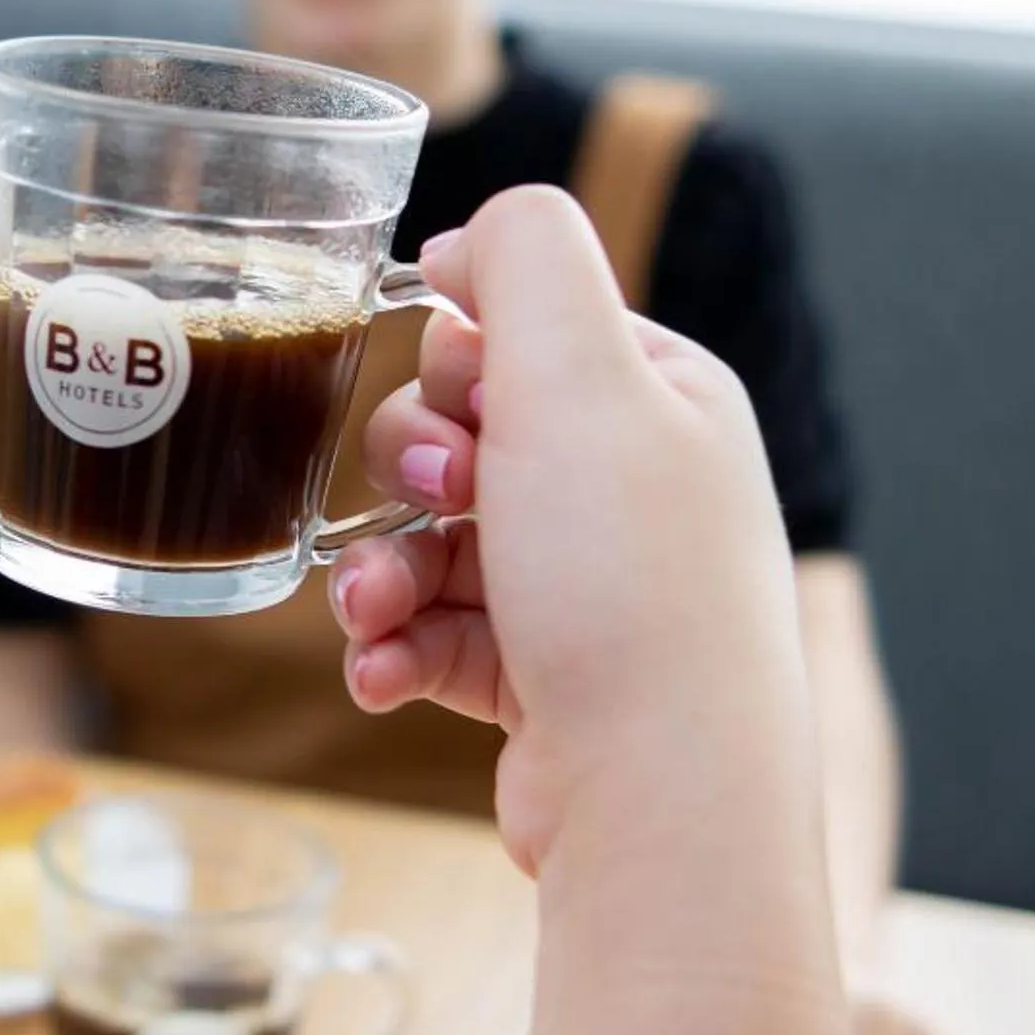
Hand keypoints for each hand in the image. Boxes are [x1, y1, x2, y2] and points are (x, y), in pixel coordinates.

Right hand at [328, 186, 816, 873]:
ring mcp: (588, 589)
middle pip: (461, 430)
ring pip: (431, 539)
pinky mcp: (543, 679)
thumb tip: (470, 236)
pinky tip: (381, 675)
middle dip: (408, 468)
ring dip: (379, 571)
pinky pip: (433, 634)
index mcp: (661, 399)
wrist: (661, 798)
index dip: (462, 359)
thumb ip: (525, 257)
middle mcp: (633, 488)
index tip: (465, 407)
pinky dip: (393, 649)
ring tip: (373, 614)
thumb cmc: (630, 585)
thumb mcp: (580, 374)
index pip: (525, 328)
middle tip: (438, 499)